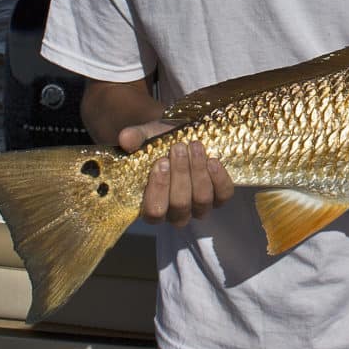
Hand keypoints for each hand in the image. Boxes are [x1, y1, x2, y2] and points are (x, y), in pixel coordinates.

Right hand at [119, 120, 234, 225]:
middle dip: (180, 174)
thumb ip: (135, 138)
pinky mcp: (219, 197)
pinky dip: (219, 179)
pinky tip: (213, 161)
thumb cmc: (161, 142)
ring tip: (195, 147)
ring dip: (198, 171)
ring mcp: (199, 207)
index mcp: (153, 205)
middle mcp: (177, 212)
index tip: (161, 162)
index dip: (159, 189)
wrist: (185, 136)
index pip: (154, 212)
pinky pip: (223, 195)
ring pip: (202, 200)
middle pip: (180, 205)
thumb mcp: (147, 136)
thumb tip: (125, 138)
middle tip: (178, 147)